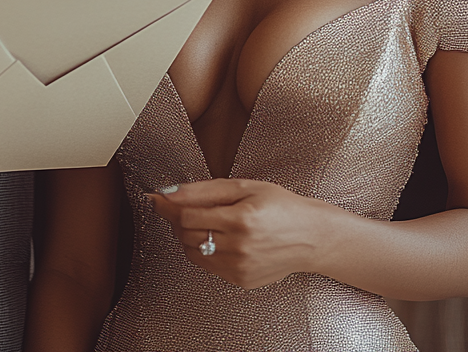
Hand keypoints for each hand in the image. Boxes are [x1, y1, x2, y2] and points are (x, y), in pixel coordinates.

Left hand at [147, 178, 334, 288]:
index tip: (155, 197)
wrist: (311, 237)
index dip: (166, 206)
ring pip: (192, 251)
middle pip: (185, 235)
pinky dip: (202, 249)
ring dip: (186, 234)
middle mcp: (239, 248)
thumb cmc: (280, 206)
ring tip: (200, 220)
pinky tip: (214, 236)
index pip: (186, 216)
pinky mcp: (240, 280)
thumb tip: (171, 192)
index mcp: (240, 219)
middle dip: (176, 219)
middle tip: (179, 205)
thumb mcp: (243, 186)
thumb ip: (204, 189)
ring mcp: (239, 268)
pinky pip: (206, 265)